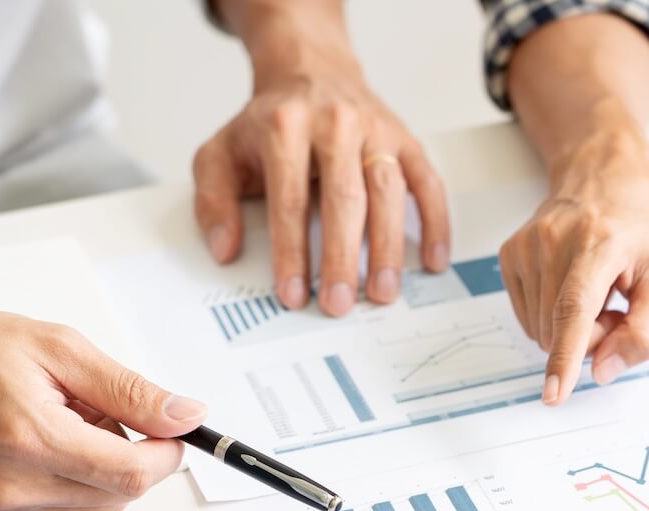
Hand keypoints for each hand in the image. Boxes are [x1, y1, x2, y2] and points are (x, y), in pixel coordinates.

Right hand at [0, 304, 206, 510]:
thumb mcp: (60, 349)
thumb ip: (130, 390)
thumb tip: (185, 415)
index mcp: (30, 437)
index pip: (132, 473)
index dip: (167, 453)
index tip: (171, 430)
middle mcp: (13, 485)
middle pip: (120, 494)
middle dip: (133, 454)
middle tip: (100, 410)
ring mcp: (2, 509)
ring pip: (98, 506)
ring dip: (103, 468)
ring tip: (67, 421)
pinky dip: (77, 480)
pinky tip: (47, 445)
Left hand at [192, 12, 448, 316]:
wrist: (310, 69)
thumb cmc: (268, 124)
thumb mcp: (220, 153)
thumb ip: (213, 201)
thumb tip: (225, 250)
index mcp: (284, 126)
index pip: (289, 198)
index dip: (291, 251)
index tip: (293, 293)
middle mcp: (334, 123)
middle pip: (344, 197)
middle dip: (341, 257)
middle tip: (339, 303)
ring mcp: (376, 131)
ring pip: (388, 192)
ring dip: (387, 247)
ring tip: (382, 292)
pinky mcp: (406, 139)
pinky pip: (428, 182)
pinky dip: (435, 222)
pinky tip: (433, 259)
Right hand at [499, 126, 648, 404]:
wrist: (606, 173)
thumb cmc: (641, 226)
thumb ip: (643, 332)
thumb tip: (602, 372)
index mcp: (600, 243)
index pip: (574, 309)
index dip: (566, 356)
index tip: (554, 392)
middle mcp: (555, 241)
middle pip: (559, 329)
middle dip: (589, 336)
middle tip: (615, 304)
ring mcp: (526, 246)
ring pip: (540, 329)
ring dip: (569, 326)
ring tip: (594, 289)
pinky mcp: (510, 254)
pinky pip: (528, 316)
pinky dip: (551, 315)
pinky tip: (570, 284)